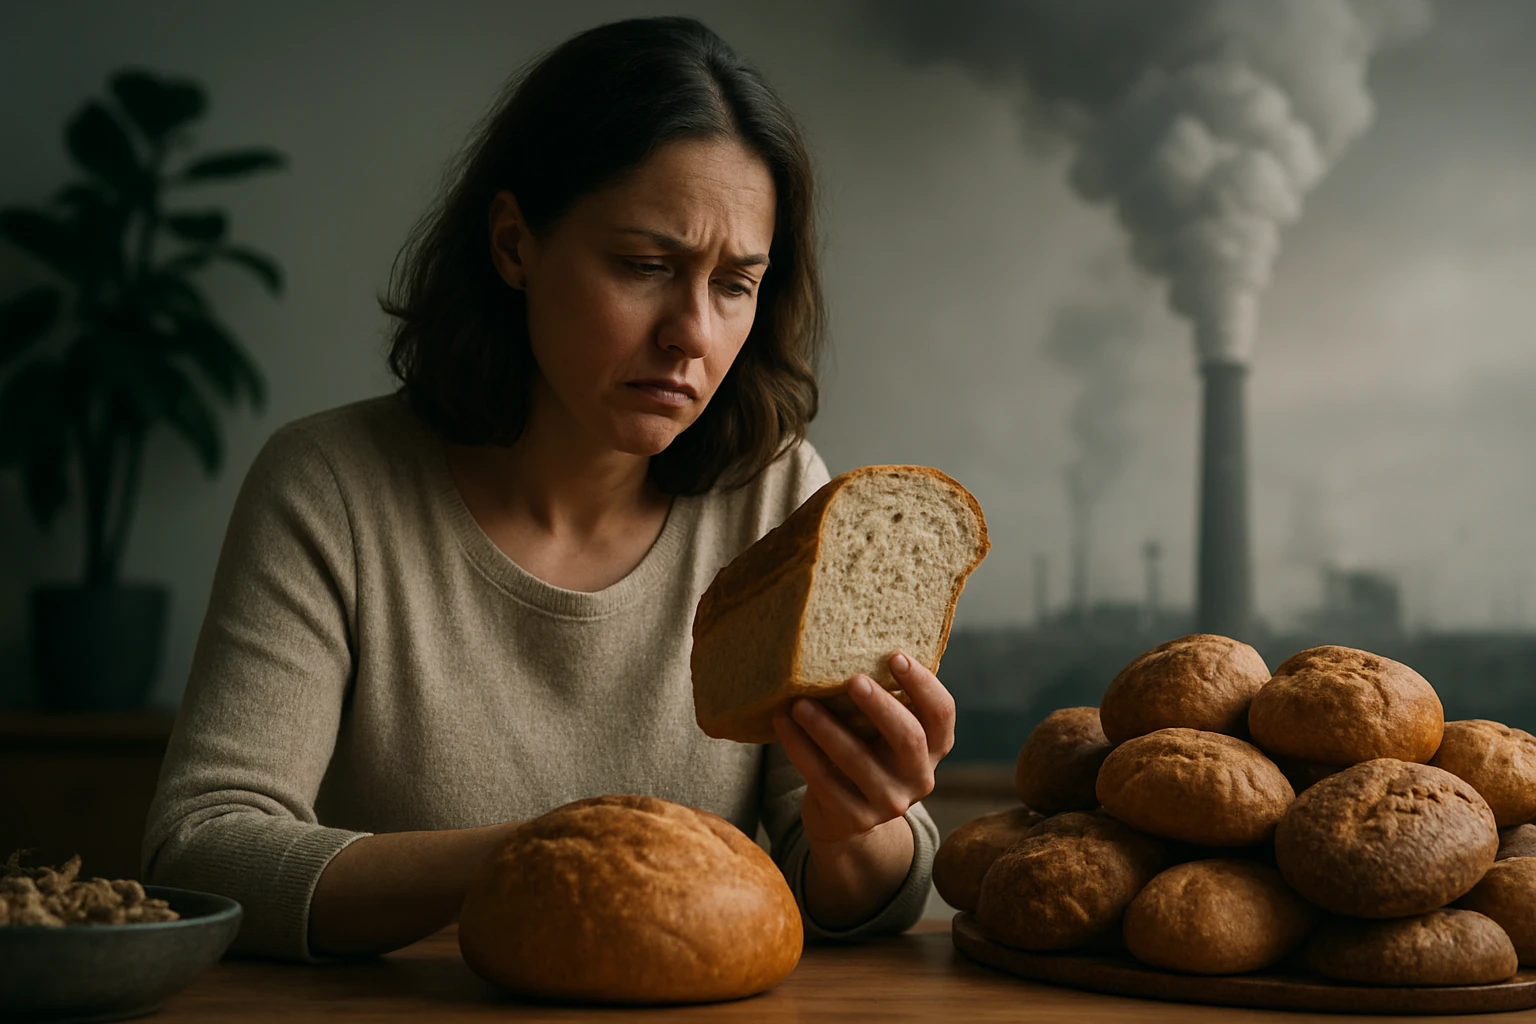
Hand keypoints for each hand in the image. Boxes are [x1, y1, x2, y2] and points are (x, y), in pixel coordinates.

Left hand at [772, 650, 955, 844]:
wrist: (844, 817)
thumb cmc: (865, 751)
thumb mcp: (884, 730)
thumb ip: (884, 698)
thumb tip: (852, 638)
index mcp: (934, 747)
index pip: (941, 713)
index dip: (922, 685)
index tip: (895, 656)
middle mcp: (919, 777)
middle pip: (908, 738)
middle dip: (880, 706)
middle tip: (852, 680)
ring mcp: (889, 802)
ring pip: (858, 761)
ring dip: (826, 728)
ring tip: (800, 702)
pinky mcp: (855, 818)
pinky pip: (823, 779)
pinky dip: (800, 748)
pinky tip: (782, 722)